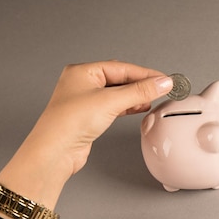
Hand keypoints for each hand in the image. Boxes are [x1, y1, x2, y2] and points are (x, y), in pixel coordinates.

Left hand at [0, 61, 172, 218]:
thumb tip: (161, 82)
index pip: (121, 67)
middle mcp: (82, 84)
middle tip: (161, 88)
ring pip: (118, 93)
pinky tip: (139, 108)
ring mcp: (85, 101)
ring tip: (153, 98)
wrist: (55, 152)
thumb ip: (139, 91)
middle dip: (141, 84)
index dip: (145, 73)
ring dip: (136, 96)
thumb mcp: (110, 101)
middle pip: (120, 79)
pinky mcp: (89, 117)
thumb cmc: (69, 123)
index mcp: (82, 72)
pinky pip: (114, 106)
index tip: (163, 79)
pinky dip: (128, 106)